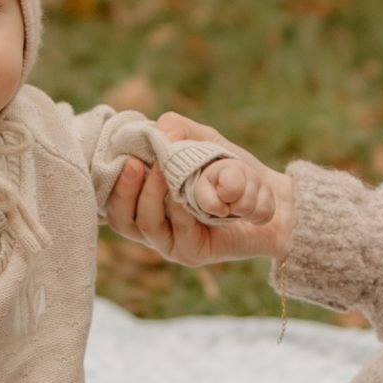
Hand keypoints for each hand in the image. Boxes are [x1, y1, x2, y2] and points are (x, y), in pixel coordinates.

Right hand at [106, 111, 293, 266]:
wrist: (273, 198)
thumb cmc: (230, 168)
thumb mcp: (202, 140)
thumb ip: (177, 129)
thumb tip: (157, 132)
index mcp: (145, 201)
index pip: (112, 199)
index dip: (109, 182)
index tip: (118, 157)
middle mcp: (153, 225)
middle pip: (121, 218)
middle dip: (124, 190)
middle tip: (134, 164)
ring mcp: (170, 243)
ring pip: (146, 226)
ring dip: (151, 196)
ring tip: (161, 170)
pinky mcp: (191, 253)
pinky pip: (177, 232)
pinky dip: (180, 210)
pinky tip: (186, 193)